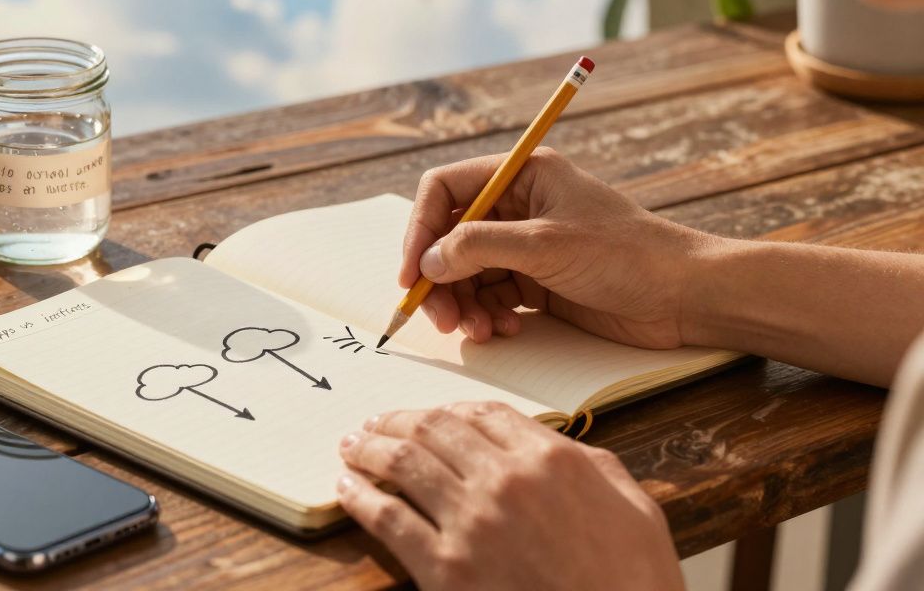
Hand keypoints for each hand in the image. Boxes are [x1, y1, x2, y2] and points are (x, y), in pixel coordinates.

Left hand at [336, 403, 682, 590]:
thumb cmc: (634, 584)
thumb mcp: (635, 510)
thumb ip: (593, 468)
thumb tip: (561, 448)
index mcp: (551, 460)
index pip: (483, 414)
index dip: (448, 410)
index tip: (429, 415)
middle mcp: (506, 481)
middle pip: (434, 429)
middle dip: (397, 421)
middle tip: (374, 424)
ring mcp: (472, 523)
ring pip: (404, 465)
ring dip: (370, 450)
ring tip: (352, 447)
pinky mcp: (445, 569)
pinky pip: (390, 521)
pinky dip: (361, 498)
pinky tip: (347, 488)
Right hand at [401, 147, 714, 348]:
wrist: (686, 296)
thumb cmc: (627, 255)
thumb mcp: (547, 245)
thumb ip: (480, 247)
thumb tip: (428, 262)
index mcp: (521, 176)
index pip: (445, 190)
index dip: (420, 230)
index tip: (412, 273)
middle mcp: (519, 207)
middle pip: (450, 237)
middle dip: (440, 279)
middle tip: (442, 319)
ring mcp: (527, 246)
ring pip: (467, 272)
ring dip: (463, 304)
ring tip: (479, 331)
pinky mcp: (538, 282)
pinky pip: (491, 296)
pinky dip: (488, 315)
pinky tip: (504, 330)